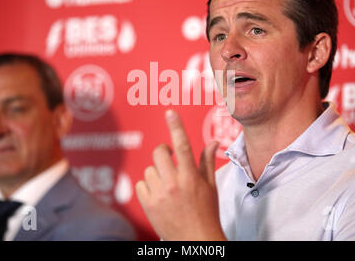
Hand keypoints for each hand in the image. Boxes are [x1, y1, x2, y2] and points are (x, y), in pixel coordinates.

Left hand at [135, 109, 226, 240]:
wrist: (195, 241)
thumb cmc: (207, 213)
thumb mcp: (211, 187)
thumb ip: (207, 162)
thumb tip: (214, 142)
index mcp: (191, 178)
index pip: (183, 146)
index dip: (176, 127)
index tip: (170, 112)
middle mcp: (174, 184)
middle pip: (160, 153)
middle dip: (164, 152)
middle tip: (170, 158)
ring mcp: (159, 195)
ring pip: (149, 170)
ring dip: (157, 173)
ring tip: (167, 186)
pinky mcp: (148, 205)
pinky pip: (140, 184)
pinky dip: (148, 187)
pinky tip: (158, 195)